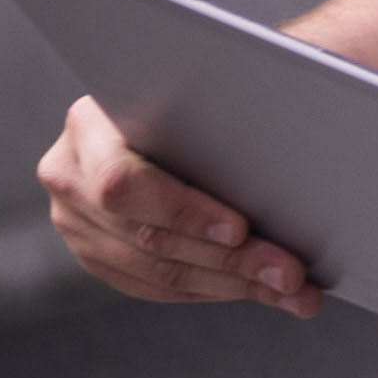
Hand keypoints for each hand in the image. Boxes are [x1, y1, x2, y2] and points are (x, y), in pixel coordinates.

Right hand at [38, 96, 317, 316]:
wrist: (176, 107)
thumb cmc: (204, 90)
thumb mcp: (206, 87)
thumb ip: (228, 109)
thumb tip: (306, 124)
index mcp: (88, 124)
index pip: (122, 181)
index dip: (183, 211)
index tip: (241, 229)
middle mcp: (70, 175)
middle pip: (147, 235)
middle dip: (229, 259)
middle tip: (291, 273)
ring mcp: (76, 221)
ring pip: (156, 271)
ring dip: (235, 284)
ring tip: (294, 291)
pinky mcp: (98, 254)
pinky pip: (157, 286)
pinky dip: (217, 289)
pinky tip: (265, 291)